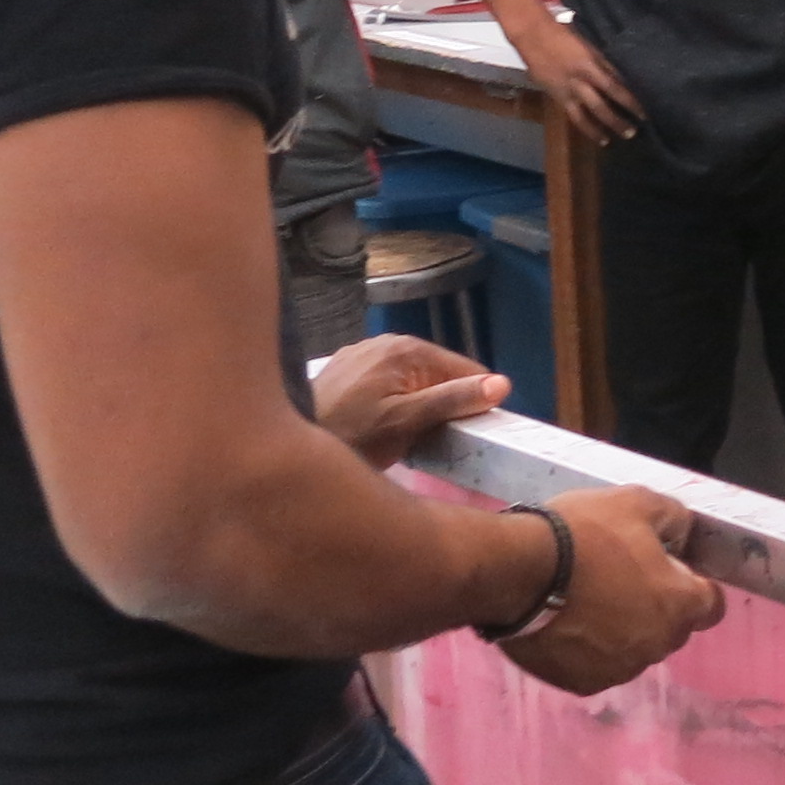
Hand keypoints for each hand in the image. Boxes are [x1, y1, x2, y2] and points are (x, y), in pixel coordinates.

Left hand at [313, 334, 508, 465]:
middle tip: (430, 439)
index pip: (466, 369)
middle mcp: (385, 340)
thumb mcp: (407, 423)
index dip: (474, 402)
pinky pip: (386, 382)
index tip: (469, 434)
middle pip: (438, 373)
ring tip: (404, 435)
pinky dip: (392, 401)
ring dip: (417, 403)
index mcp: (406, 348)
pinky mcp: (345, 368)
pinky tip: (377, 424)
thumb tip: (502, 384)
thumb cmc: (352, 437)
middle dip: (442, 403)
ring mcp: (362, 352)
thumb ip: (453, 401)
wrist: (282, 444)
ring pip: (411, 378)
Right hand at [498, 485, 727, 696]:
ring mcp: (618, 669)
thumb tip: (682, 532)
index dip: (692, 584)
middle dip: (654, 605)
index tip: (665, 568)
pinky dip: (586, 649)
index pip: (710, 605)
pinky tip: (564, 622)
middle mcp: (656, 646)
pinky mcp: (580, 683)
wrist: (515, 572)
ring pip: (632, 649)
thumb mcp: (636, 502)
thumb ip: (673, 518)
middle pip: (670, 628)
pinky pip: (595, 665)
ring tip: (585, 598)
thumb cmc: (581, 535)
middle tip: (618, 576)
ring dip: (620, 629)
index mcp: (680, 605)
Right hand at [511, 14, 642, 143]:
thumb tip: (623, 73)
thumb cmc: (563, 33)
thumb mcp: (588, 42)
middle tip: (636, 130)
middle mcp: (582, 76)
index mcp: (592, 60)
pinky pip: (575, 115)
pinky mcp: (557, 95)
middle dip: (620, 115)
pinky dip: (587, 127)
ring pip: (591, 111)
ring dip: (606, 126)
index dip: (631, 96)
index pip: (617, 81)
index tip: (645, 108)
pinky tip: (598, 136)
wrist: (532, 34)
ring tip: (620, 137)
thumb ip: (603, 58)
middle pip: (607, 98)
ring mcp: (569, 88)